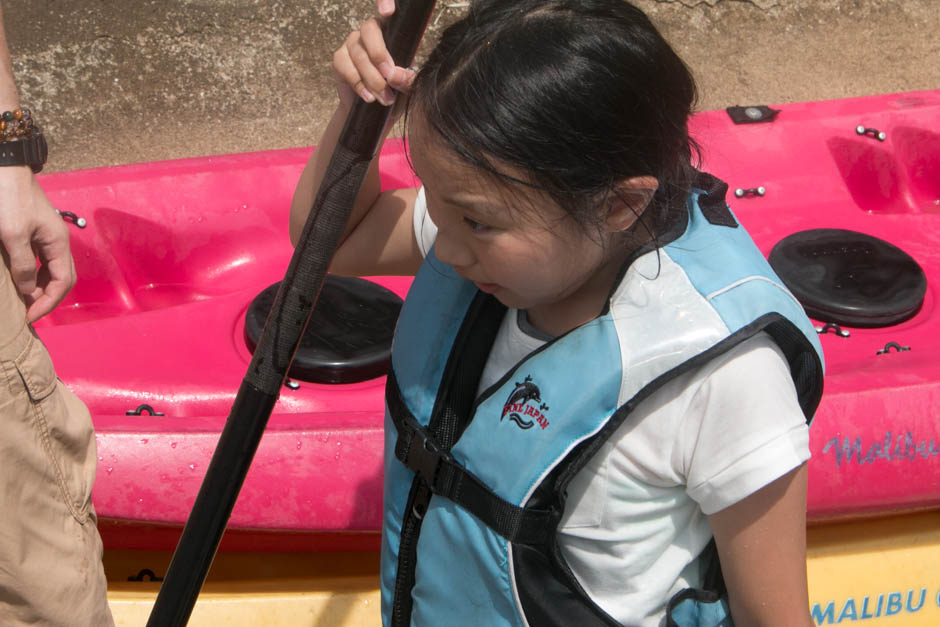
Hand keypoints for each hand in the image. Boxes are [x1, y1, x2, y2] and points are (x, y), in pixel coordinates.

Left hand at [0, 166, 74, 321]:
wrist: (4, 168)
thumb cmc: (10, 199)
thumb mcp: (13, 235)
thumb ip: (24, 265)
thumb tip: (29, 290)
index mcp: (58, 243)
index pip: (63, 283)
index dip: (48, 303)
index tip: (29, 317)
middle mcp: (57, 242)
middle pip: (61, 279)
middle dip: (47, 299)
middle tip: (27, 313)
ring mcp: (46, 237)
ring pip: (51, 271)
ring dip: (40, 289)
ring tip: (23, 301)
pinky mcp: (34, 232)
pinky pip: (40, 261)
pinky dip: (32, 275)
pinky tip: (20, 280)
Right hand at [332, 0, 416, 111]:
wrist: (374, 112)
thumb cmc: (394, 92)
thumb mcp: (407, 86)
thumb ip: (406, 79)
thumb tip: (398, 75)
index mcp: (390, 31)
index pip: (387, 13)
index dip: (384, 3)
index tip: (388, 12)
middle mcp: (369, 33)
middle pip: (370, 30)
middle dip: (380, 54)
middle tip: (390, 77)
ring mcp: (352, 44)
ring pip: (359, 54)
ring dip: (373, 79)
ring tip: (385, 98)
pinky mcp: (339, 59)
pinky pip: (346, 68)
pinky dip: (359, 84)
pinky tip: (369, 97)